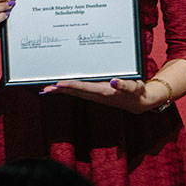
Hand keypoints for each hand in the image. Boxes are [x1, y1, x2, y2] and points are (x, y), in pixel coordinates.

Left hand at [40, 76, 165, 113]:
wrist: (140, 103)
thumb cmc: (137, 92)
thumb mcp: (135, 87)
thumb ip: (124, 85)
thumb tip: (114, 82)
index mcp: (105, 92)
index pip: (85, 87)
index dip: (71, 85)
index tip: (59, 83)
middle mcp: (98, 95)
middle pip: (76, 92)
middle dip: (61, 90)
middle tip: (45, 88)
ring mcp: (96, 96)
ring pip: (76, 93)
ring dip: (62, 91)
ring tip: (48, 89)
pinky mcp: (97, 95)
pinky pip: (80, 92)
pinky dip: (70, 90)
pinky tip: (62, 88)